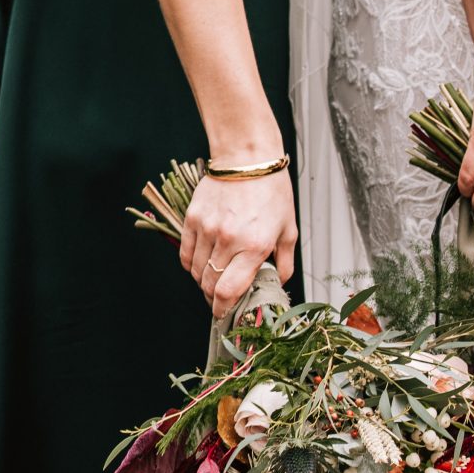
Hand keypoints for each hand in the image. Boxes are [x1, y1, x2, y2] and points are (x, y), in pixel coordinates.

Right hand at [180, 166, 299, 311]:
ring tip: (213, 281)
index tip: (224, 315)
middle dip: (214, 299)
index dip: (223, 309)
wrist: (247, 157)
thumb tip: (278, 283)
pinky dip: (191, 265)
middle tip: (220, 302)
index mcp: (254, 246)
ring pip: (196, 271)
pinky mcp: (192, 219)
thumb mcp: (288, 228)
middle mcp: (227, 240)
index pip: (229, 291)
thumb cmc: (271, 191)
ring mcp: (206, 229)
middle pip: (209, 285)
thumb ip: (283, 261)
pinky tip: (201, 265)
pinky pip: (185, 253)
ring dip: (203, 282)